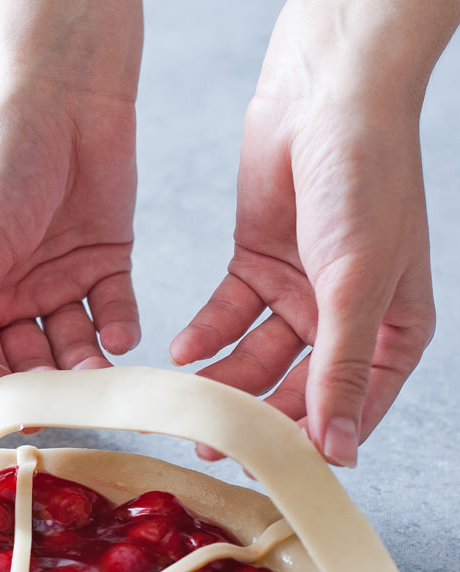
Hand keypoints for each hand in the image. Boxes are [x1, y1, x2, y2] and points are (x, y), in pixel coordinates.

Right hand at [0, 1, 141, 416]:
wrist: (65, 88)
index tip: (13, 421)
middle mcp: (11, 291)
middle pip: (27, 361)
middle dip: (45, 384)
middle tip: (65, 405)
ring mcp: (59, 279)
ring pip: (73, 344)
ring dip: (85, 364)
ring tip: (97, 374)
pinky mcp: (106, 263)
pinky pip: (113, 311)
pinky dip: (118, 328)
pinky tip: (120, 337)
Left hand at [170, 0, 456, 465]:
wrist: (326, 98)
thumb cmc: (367, 182)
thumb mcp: (357, 286)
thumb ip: (342, 370)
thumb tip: (339, 451)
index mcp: (392, 332)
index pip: (353, 408)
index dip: (315, 440)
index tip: (273, 469)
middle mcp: (346, 320)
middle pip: (298, 390)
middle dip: (258, 416)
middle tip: (218, 447)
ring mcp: (299, 296)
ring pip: (257, 360)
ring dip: (224, 381)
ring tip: (191, 401)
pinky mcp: (257, 270)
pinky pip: (229, 318)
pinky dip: (207, 335)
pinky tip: (184, 352)